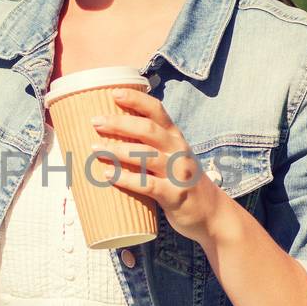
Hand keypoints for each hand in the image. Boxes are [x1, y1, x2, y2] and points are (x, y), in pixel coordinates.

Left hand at [89, 87, 221, 244]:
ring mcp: (178, 173)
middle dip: (120, 123)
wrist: (211, 213)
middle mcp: (178, 151)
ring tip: (94, 148)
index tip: (114, 93)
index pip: (157, 111)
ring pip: (145, 155)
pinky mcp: (174, 196)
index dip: (136, 99)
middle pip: (148, 129)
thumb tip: (113, 132)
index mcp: (175, 138)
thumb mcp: (173, 156)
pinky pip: (147, 185)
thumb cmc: (182, 181)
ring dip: (118, 150)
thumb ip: (151, 144)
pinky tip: (107, 174)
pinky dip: (125, 178)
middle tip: (95, 121)